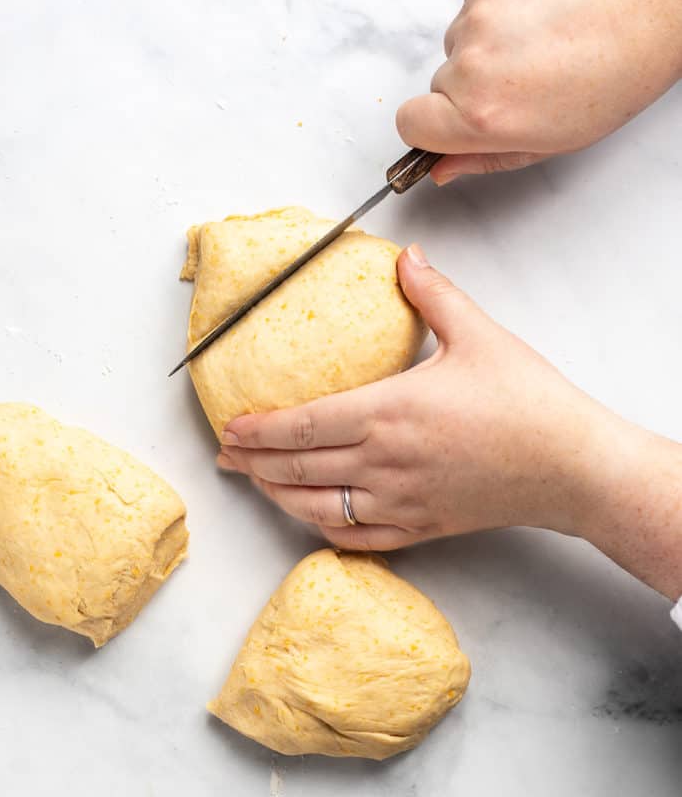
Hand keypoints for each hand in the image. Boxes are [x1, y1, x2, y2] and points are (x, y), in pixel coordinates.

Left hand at [218, 246, 681, 600]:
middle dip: (253, 463)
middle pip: (299, 468)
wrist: (572, 467)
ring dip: (279, 496)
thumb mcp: (480, 335)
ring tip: (257, 483)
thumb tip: (407, 259)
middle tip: (224, 456)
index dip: (260, 428)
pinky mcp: (421, 527)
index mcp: (391, 412)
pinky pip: (357, 536)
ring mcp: (401, 501)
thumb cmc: (529, 403)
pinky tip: (311, 517)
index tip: (231, 426)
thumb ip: (433, 295)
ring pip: (318, 508)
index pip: (305, 424)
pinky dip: (324, 528)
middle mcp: (386, 463)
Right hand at [396, 0, 681, 183]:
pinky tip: (537, 25)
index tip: (448, 128)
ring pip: (458, 46)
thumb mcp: (545, 144)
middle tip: (518, 89)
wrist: (648, 15)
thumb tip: (442, 169)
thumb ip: (484, 159)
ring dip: (486, 51)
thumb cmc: (610, 80)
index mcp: (480, 115)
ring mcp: (479, 18)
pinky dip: (499, 18)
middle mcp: (471, 65)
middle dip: (468, 90)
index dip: (427, 129)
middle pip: (437, 84)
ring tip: (535, 54)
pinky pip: (476, 11)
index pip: (409, 124)